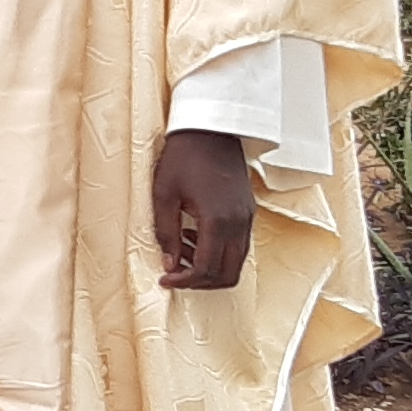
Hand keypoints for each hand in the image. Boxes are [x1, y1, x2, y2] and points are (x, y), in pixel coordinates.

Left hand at [153, 129, 257, 291]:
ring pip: (236, 262)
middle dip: (200, 282)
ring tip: (181, 251)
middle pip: (228, 274)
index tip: (165, 280)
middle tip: (176, 274)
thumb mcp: (163, 195)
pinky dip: (219, 252)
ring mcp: (247, 217)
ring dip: (210, 267)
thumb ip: (166, 234)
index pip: (207, 270)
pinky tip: (194, 236)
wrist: (210, 128)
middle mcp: (239, 223)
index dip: (184, 282)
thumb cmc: (183, 157)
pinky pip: (239, 245)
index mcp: (217, 220)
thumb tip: (169, 266)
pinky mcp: (248, 211)